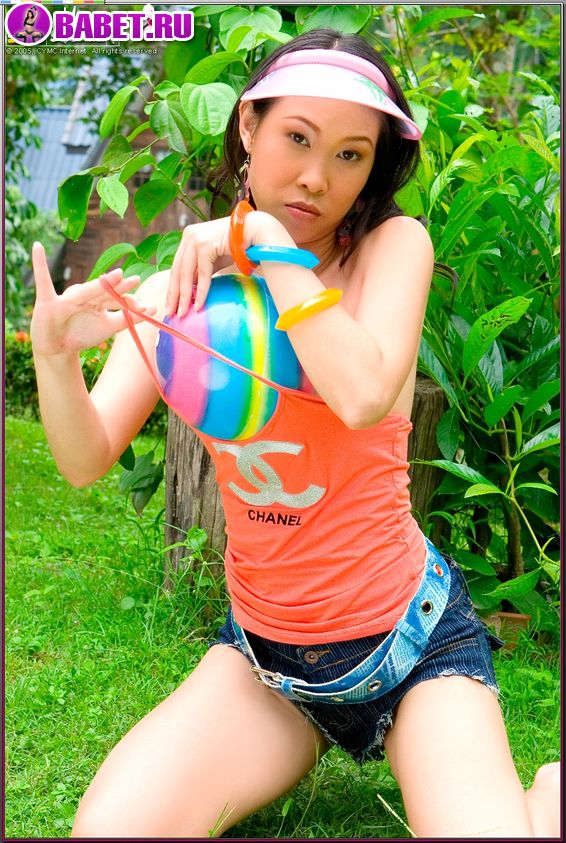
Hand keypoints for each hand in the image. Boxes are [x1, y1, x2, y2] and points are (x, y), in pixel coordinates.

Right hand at [30, 242, 155, 356]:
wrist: (57, 348)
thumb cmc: (82, 334)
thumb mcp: (108, 328)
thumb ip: (128, 319)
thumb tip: (153, 311)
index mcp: (98, 300)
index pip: (116, 298)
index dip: (130, 302)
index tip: (147, 307)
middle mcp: (84, 296)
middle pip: (103, 291)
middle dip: (119, 288)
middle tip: (135, 279)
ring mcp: (67, 297)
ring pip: (85, 291)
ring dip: (99, 285)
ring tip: (115, 276)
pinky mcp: (47, 301)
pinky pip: (42, 280)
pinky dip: (39, 264)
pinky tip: (37, 247)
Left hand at [167, 217, 231, 316]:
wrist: (254, 232)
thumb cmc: (236, 246)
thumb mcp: (213, 260)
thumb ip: (201, 271)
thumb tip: (190, 290)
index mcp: (188, 238)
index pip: (177, 267)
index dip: (173, 288)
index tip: (171, 305)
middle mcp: (189, 236)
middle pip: (177, 271)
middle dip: (174, 295)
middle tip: (171, 313)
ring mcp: (196, 239)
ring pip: (186, 273)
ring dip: (184, 296)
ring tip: (183, 313)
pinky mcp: (205, 245)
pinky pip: (202, 274)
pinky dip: (200, 291)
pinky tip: (198, 305)